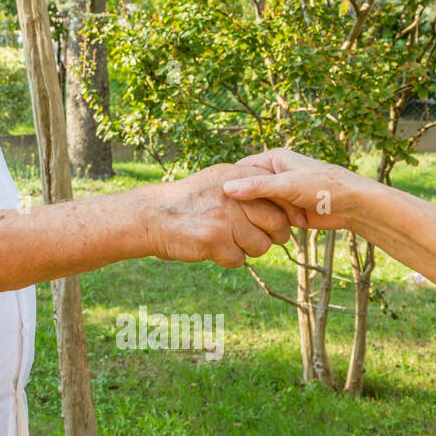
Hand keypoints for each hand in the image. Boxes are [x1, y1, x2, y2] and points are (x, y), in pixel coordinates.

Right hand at [144, 163, 293, 268]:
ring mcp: (224, 217)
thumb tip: (281, 200)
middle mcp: (233, 194)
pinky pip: (238, 259)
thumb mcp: (215, 182)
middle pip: (276, 223)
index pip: (277, 192)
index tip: (285, 222)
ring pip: (260, 245)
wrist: (150, 216)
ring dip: (248, 250)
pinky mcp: (214, 240)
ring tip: (228, 243)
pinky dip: (228, 259)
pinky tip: (212, 250)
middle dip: (274, 237)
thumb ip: (245, 187)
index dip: (286, 211)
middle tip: (261, 240)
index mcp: (235, 176)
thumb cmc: (186, 202)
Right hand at [220, 148, 356, 230]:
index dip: (228, 183)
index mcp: (272, 160)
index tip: (215, 199)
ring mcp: (280, 194)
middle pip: (247, 190)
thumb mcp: (287, 185)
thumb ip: (258, 187)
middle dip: (241, 204)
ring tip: (243, 226)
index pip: (240, 170)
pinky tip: (258, 232)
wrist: (353, 206)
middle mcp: (274, 175)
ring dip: (255, 216)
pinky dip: (266, 225)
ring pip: (257, 206)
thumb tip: (227, 189)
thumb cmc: (324, 186)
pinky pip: (269, 218)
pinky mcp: (287, 211)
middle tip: (226, 217)